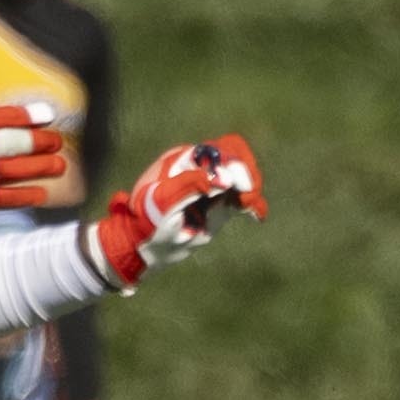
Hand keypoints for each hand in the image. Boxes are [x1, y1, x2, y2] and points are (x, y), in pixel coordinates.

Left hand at [91, 136, 268, 287]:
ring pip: (242, 176)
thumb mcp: (163, 205)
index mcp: (182, 161)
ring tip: (247, 210)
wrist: (142, 249)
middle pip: (236, 157)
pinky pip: (240, 195)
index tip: (241, 190)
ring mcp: (208, 184)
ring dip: (248, 191)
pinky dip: (252, 202)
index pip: (220, 150)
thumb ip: (190, 186)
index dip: (235, 167)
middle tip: (247, 200)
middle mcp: (198, 167)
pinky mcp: (216, 201)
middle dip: (246, 176)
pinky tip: (257, 215)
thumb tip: (225, 178)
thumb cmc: (147, 225)